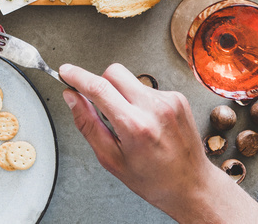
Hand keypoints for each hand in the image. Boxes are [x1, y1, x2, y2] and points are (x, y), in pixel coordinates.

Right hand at [60, 63, 257, 222]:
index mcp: (135, 126)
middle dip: (101, 83)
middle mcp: (154, 108)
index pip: (99, 88)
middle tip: (102, 107)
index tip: (65, 71)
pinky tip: (147, 122)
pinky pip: (146, 88)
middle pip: (114, 72)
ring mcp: (169, 100)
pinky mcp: (177, 98)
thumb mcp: (111, 159)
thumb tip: (72, 98)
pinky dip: (139, 100)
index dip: (77, 76)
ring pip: (130, 80)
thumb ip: (88, 124)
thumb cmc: (153, 179)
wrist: (192, 185)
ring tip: (130, 122)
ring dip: (122, 94)